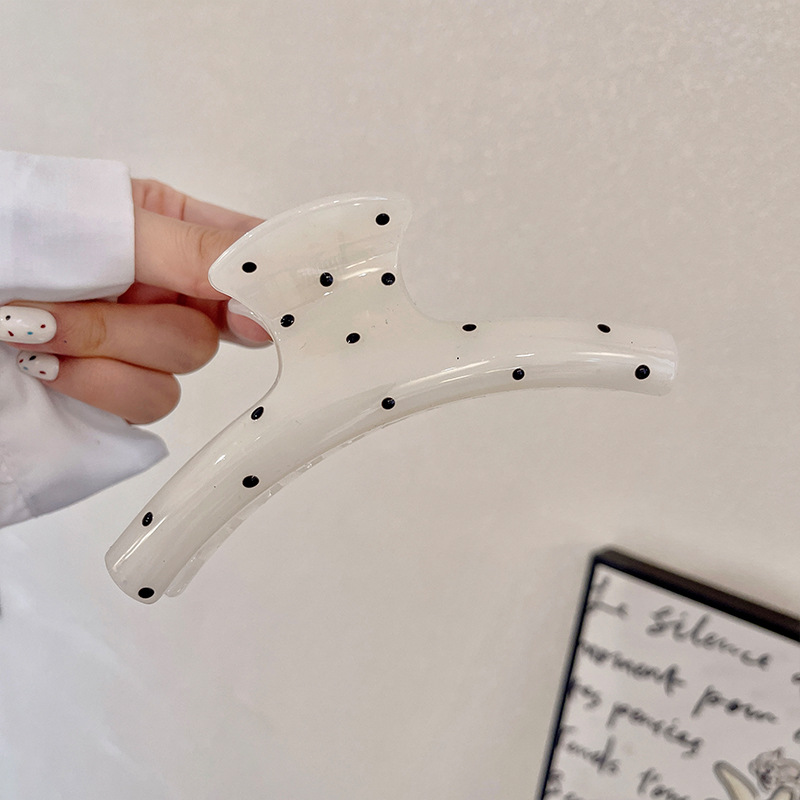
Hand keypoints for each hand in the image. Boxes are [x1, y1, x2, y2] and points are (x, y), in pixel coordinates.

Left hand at [4, 179, 266, 423]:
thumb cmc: (0, 235)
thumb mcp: (95, 224)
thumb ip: (191, 252)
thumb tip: (267, 286)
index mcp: (167, 230)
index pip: (246, 254)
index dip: (262, 283)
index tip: (252, 309)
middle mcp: (163, 289)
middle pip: (217, 327)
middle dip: (144, 324)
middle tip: (88, 302)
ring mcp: (141, 345)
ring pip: (182, 374)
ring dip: (108, 356)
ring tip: (35, 331)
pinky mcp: (117, 394)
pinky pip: (147, 407)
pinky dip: (94, 387)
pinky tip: (43, 366)